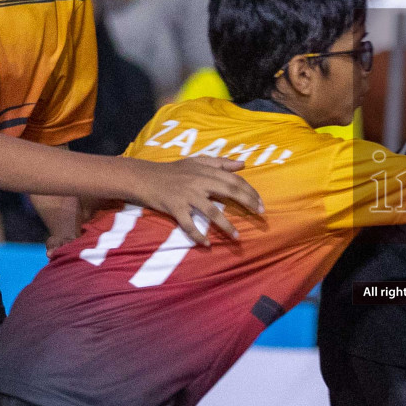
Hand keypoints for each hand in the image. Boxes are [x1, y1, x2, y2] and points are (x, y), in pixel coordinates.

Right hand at [130, 157, 262, 245]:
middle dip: (248, 203)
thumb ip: (220, 163)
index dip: (250, 191)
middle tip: (261, 215)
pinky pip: (188, 224)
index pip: (234, 180)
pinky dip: (197, 235)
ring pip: (211, 212)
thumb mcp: (196, 161)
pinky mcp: (174, 208)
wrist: (144, 177)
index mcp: (206, 171)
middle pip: (229, 191)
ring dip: (226, 226)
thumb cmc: (172, 170)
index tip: (261, 203)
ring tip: (237, 237)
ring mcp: (187, 196)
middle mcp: (199, 182)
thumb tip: (243, 164)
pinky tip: (207, 243)